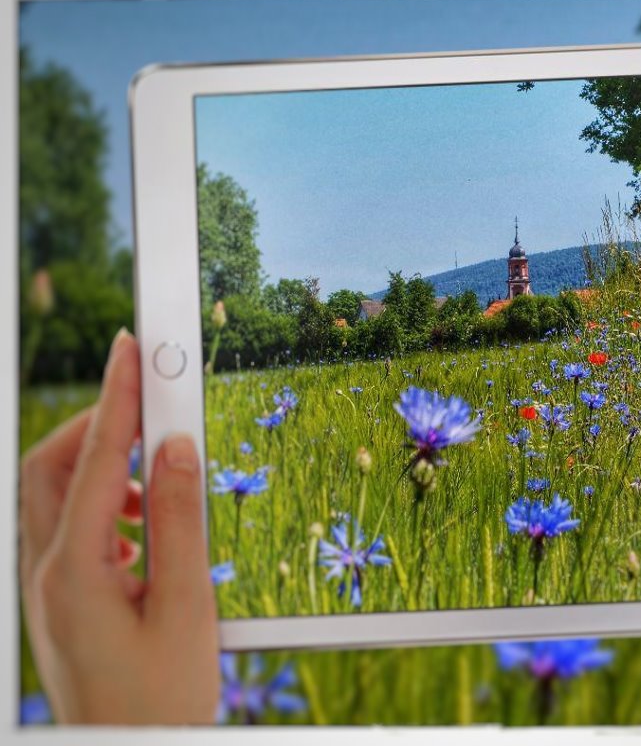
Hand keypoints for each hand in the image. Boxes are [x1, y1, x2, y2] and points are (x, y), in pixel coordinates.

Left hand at [19, 329, 218, 723]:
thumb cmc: (160, 700)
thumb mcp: (187, 608)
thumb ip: (180, 520)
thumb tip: (177, 447)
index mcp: (74, 571)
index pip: (95, 460)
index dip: (115, 398)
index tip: (132, 348)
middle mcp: (46, 573)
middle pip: (49, 469)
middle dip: (97, 429)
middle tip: (151, 415)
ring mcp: (46, 589)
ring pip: (51, 498)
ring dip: (103, 472)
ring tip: (158, 489)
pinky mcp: (60, 601)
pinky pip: (65, 529)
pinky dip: (104, 509)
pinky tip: (144, 534)